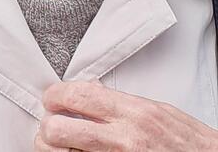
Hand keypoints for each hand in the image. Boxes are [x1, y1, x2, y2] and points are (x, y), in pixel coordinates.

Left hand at [34, 80, 217, 150]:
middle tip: (51, 127)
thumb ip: (122, 103)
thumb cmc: (191, 144)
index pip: (78, 95)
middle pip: (59, 128)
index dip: (55, 95)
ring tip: (60, 146)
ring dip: (53, 150)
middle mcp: (125, 137)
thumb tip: (91, 93)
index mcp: (134, 113)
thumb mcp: (159, 112)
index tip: (51, 99)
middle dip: (48, 128)